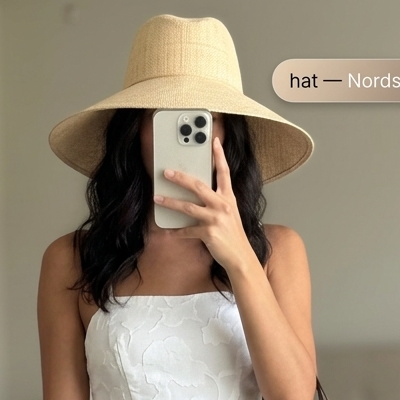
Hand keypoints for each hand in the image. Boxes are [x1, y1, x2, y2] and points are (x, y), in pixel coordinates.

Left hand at [153, 136, 256, 274]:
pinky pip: (187, 230)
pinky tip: (168, 231)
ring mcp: (215, 219)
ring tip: (158, 199)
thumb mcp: (231, 214)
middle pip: (198, 186)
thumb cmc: (233, 236)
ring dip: (170, 203)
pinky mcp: (209, 233)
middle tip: (166, 172)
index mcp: (229, 198)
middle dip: (180, 178)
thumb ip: (218, 202)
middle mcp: (223, 205)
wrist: (240, 257)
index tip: (214, 141)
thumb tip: (200, 195)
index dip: (219, 155)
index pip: (224, 172)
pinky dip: (177, 232)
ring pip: (187, 207)